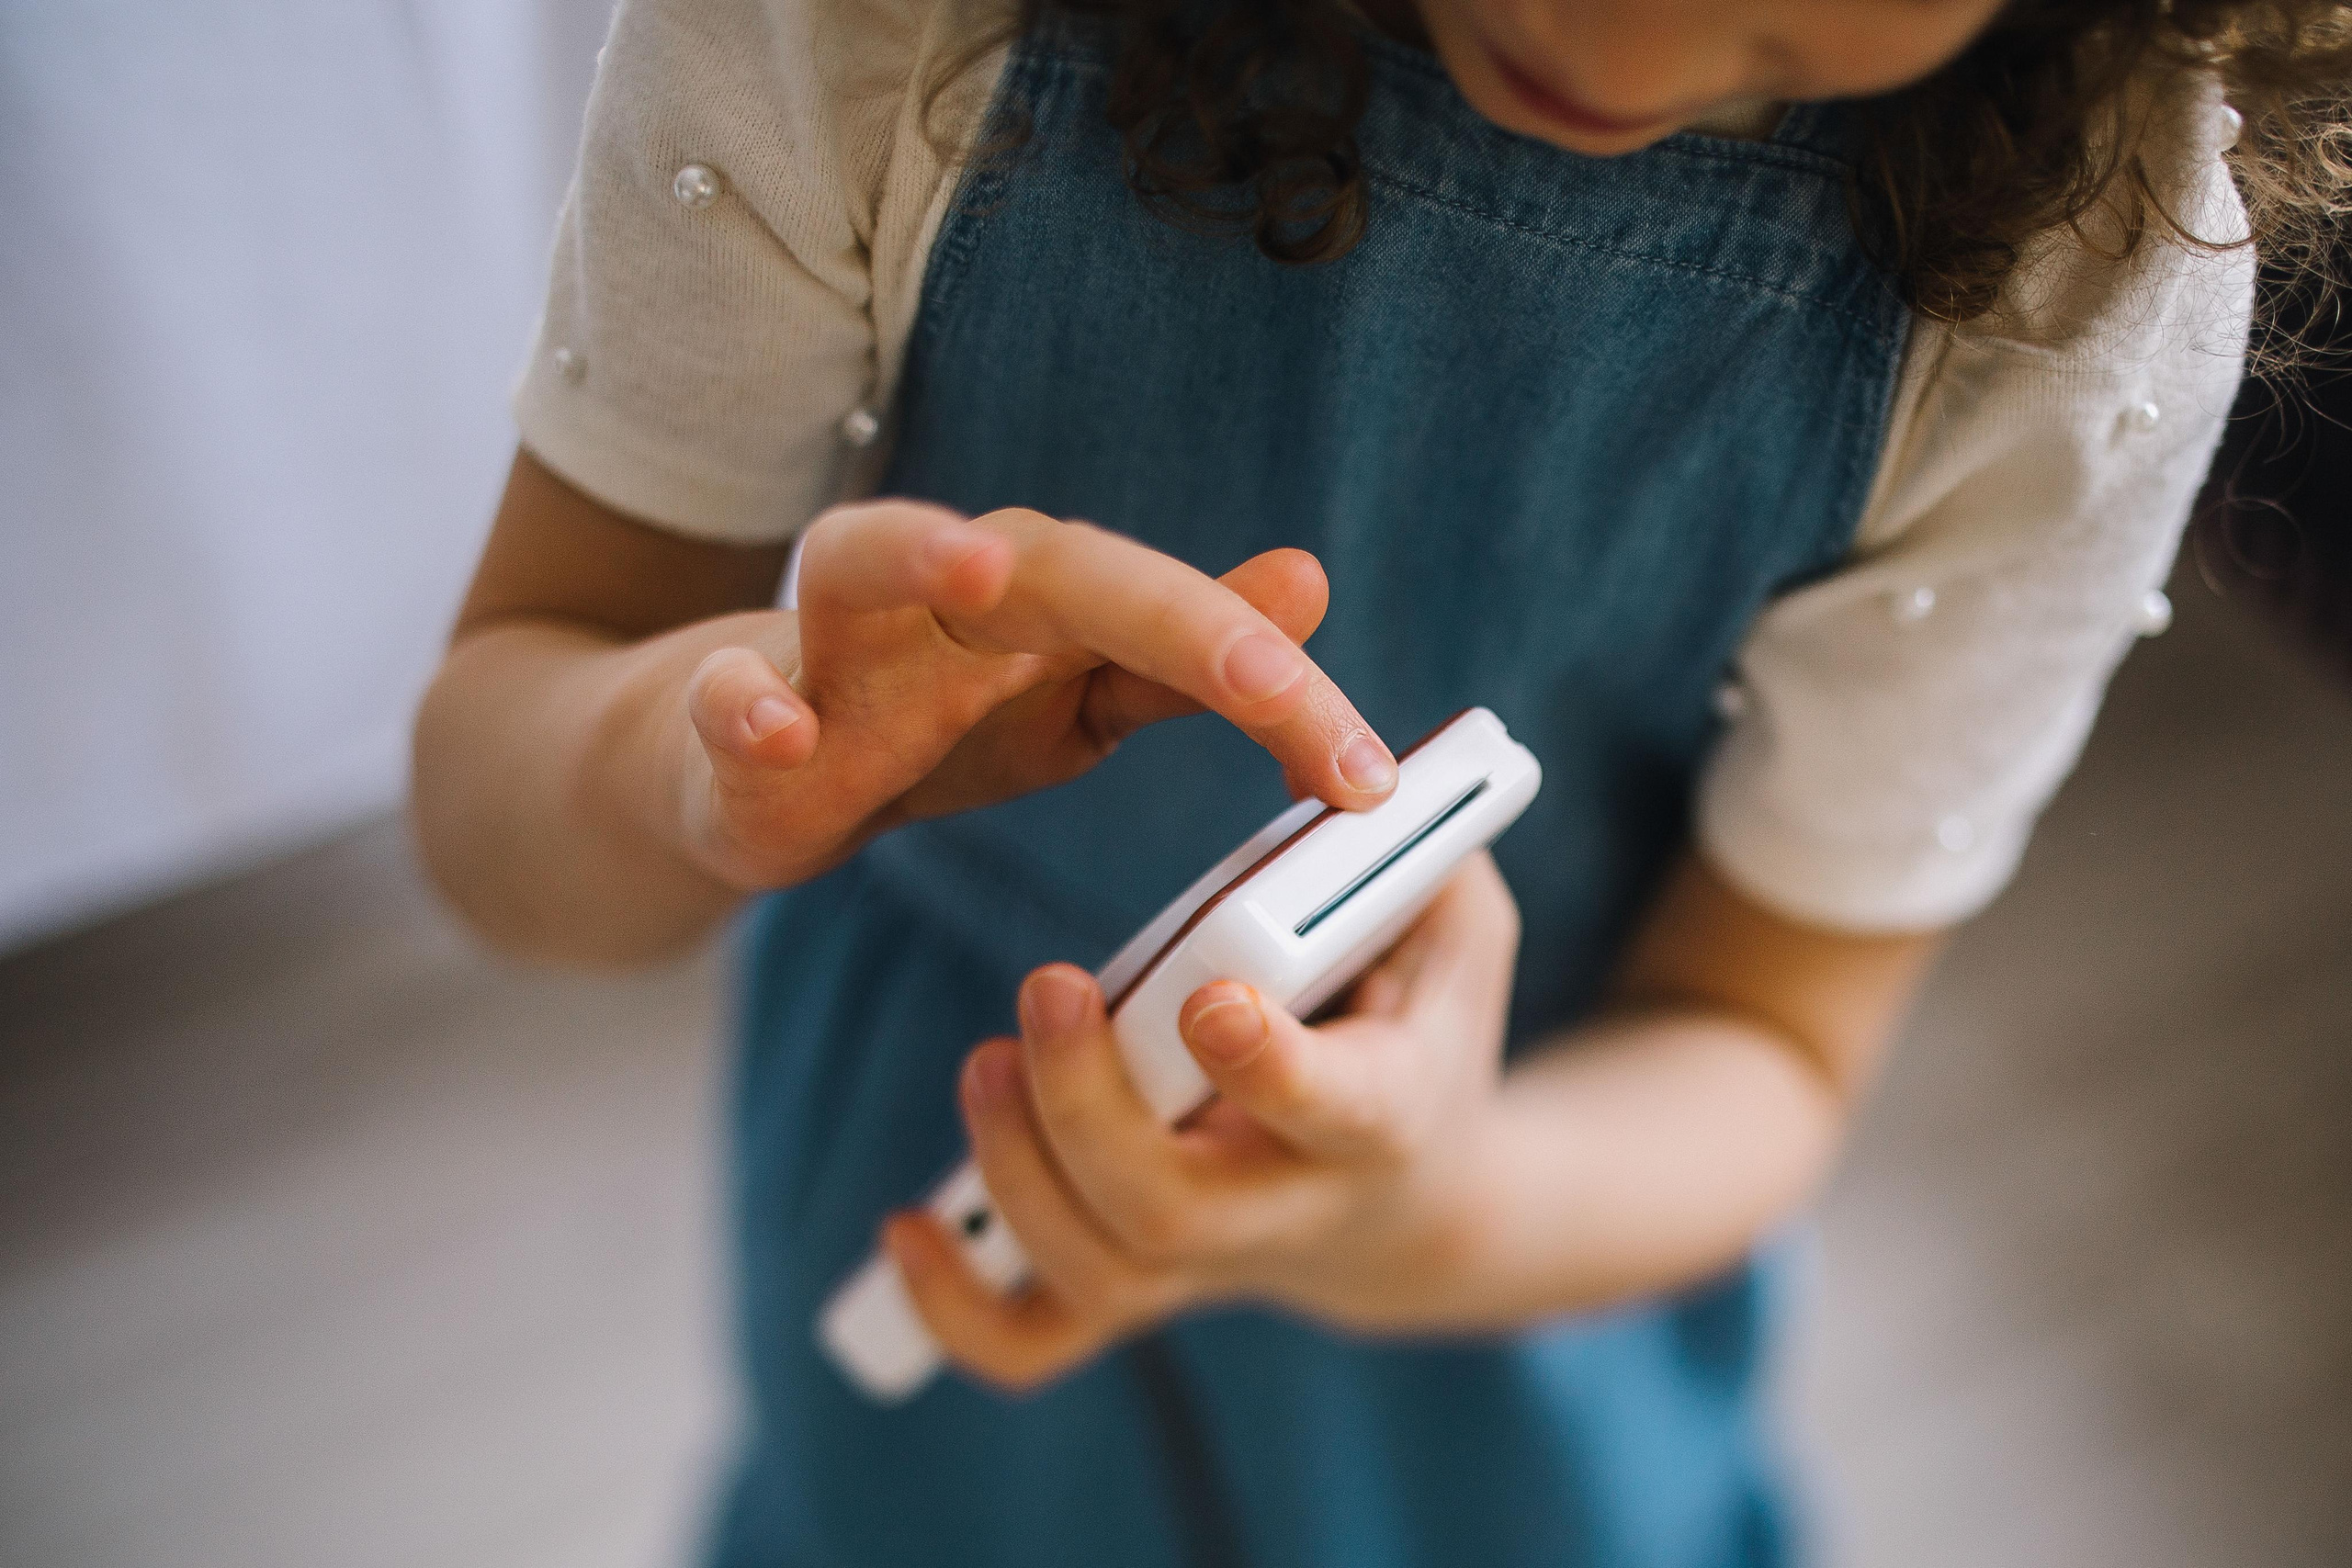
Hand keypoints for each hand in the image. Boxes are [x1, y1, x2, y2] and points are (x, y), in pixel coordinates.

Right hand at [672, 502, 1396, 888]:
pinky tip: (777, 733)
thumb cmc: (934, 720)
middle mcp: (945, 590)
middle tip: (1276, 676)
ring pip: (860, 557)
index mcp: (1046, 599)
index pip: (1182, 624)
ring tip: (975, 570)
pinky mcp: (732, 714)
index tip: (1370, 780)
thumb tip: (1313, 579)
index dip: (1281, 691)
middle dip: (1177, 617)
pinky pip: (729, 696)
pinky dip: (744, 705)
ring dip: (915, 551)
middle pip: (1065, 566)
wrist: (752, 760)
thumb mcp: (1078, 695)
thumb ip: (1188, 654)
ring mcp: (829, 643)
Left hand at [885, 854, 1522, 1392]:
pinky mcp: (1136, 1282)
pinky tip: (907, 1228)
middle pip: (1177, 1214)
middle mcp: (1289, 1209)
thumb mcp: (1455, 931)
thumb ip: (1419, 852)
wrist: (1414, 1203)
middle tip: (1045, 989)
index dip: (1273, 1068)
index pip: (1340, 1111)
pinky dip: (960, 1311)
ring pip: (1101, 1276)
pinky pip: (1038, 1340)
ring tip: (984, 1062)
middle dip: (1091, 1112)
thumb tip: (1354, 773)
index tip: (1212, 998)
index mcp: (1385, 1113)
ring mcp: (1204, 1263)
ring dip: (1016, 1181)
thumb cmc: (1420, 1024)